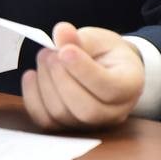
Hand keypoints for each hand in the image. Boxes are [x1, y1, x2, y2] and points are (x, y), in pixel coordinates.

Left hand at [22, 21, 143, 130]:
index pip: (109, 88)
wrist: (105, 69)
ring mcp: (91, 125)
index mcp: (129, 86)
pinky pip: (46, 121)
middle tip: (49, 53)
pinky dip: (33, 98)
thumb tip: (61, 32)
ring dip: (45, 84)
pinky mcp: (68, 127)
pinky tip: (31, 76)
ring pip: (64, 116)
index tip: (65, 50)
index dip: (84, 71)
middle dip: (61, 78)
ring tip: (44, 58)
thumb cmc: (105, 53)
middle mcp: (114, 112)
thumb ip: (81, 38)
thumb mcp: (99, 39)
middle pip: (86, 109)